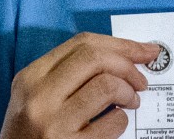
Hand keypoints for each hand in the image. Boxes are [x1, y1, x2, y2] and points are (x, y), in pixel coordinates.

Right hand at [0, 33, 160, 137]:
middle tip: (142, 79)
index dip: (120, 43)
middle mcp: (40, 97)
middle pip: (95, 58)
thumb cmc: (30, 132)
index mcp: (31, 77)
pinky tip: (116, 123)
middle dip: (128, 64)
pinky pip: (111, 123)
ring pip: (107, 86)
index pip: (82, 44)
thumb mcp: (36, 95)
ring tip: (131, 101)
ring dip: (129, 92)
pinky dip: (122, 120)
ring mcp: (53, 123)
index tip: (144, 49)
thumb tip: (123, 56)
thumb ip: (68, 73)